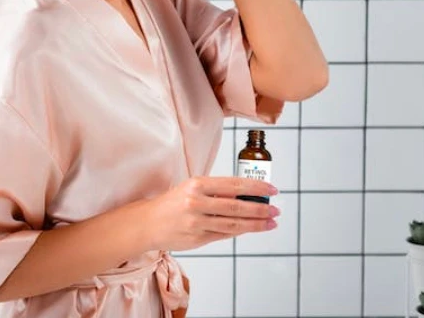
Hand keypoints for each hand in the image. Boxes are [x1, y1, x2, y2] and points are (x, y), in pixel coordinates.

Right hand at [141, 176, 278, 251]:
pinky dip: (239, 231)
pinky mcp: (197, 239)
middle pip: (236, 206)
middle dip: (260, 208)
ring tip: (270, 222)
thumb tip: (246, 195)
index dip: (256, 187)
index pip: (233, 184)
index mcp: (197, 185)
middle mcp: (197, 203)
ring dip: (255, 224)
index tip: (271, 189)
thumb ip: (216, 192)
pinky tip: (251, 229)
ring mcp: (197, 223)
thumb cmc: (172, 203)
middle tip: (276, 209)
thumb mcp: (191, 189)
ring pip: (233, 224)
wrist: (147, 223)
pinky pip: (223, 235)